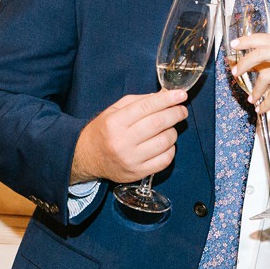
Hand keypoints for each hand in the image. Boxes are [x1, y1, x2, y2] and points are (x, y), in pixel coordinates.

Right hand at [71, 90, 188, 184]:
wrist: (87, 157)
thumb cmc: (104, 130)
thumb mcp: (114, 110)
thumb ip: (139, 101)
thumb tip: (165, 96)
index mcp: (115, 122)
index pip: (147, 106)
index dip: (167, 99)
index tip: (180, 95)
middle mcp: (122, 141)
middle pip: (158, 123)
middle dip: (176, 113)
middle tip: (182, 109)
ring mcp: (131, 159)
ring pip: (164, 142)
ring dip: (173, 131)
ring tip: (170, 127)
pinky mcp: (138, 173)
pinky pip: (164, 160)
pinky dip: (171, 149)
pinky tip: (166, 143)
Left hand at [229, 31, 269, 132]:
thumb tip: (254, 62)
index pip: (269, 38)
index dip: (249, 40)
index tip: (235, 44)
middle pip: (263, 51)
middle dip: (245, 62)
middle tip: (234, 71)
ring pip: (266, 74)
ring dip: (255, 89)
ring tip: (253, 98)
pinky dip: (265, 103)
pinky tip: (262, 108)